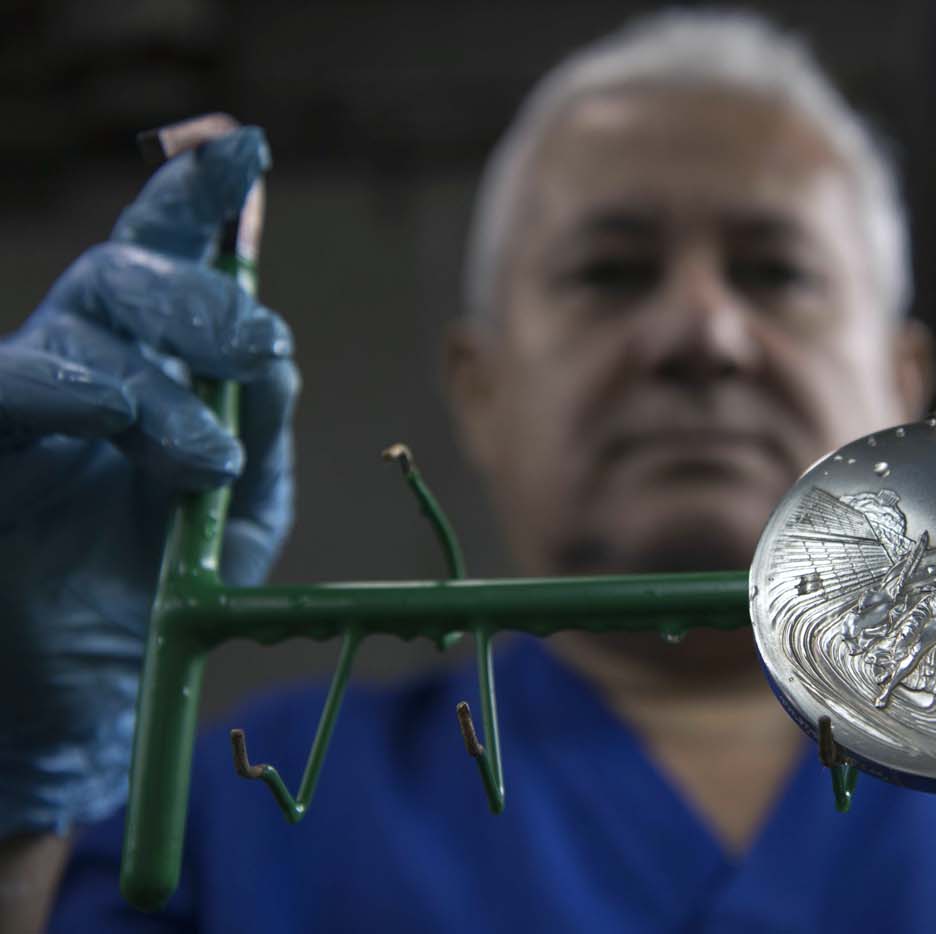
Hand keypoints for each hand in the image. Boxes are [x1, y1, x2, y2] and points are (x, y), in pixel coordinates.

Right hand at [0, 127, 298, 835]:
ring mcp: (31, 405)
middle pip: (130, 273)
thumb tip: (273, 348)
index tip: (245, 150)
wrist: (101, 700)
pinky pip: (6, 387)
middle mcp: (88, 367)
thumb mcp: (243, 507)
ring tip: (207, 459)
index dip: (197, 197)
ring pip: (83, 322)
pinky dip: (63, 386)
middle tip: (257, 346)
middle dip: (206, 298)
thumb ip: (259, 424)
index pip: (169, 261)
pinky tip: (114, 411)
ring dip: (164, 374)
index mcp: (155, 370)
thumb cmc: (169, 592)